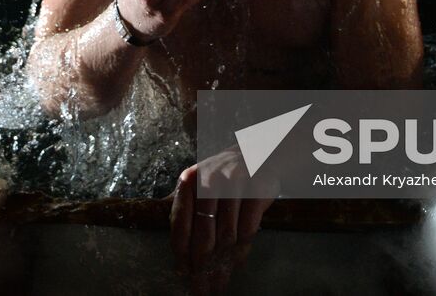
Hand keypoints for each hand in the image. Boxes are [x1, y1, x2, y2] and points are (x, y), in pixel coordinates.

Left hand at [170, 154, 274, 293]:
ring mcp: (234, 186)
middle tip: (203, 290)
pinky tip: (237, 264)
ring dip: (223, 265)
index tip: (184, 276)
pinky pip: (247, 231)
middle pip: (203, 237)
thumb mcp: (198, 185)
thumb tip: (178, 255)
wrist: (258, 153)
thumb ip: (185, 211)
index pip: (180, 225)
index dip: (181, 255)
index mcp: (188, 182)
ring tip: (219, 283)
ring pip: (226, 237)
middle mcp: (208, 182)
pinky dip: (242, 252)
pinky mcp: (256, 192)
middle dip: (202, 269)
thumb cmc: (223, 177)